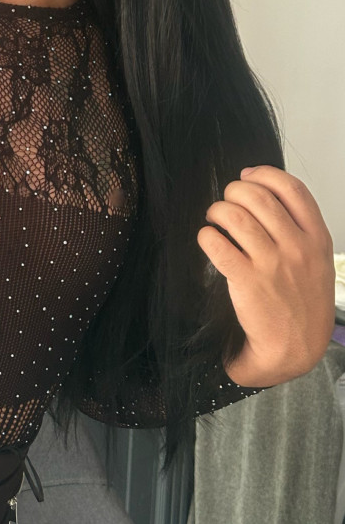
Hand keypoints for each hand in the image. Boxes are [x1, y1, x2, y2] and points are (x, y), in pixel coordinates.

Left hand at [196, 165, 335, 387]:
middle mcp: (297, 248)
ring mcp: (273, 265)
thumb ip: (297, 228)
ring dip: (217, 211)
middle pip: (258, 197)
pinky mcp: (247, 281)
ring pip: (235, 216)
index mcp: (317, 238)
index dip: (264, 175)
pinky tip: (208, 241)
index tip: (247, 176)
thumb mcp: (316, 261)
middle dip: (234, 191)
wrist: (296, 348)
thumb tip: (261, 190)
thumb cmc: (302, 301)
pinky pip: (217, 244)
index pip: (292, 189)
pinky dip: (206, 236)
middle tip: (226, 203)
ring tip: (214, 220)